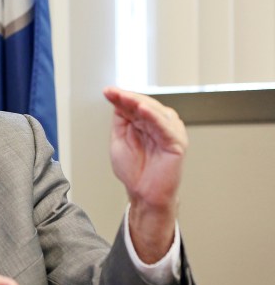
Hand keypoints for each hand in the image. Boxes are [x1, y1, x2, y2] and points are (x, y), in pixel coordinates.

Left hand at [103, 87, 187, 261]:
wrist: (143, 193)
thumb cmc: (133, 170)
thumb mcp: (119, 139)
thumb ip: (120, 120)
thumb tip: (117, 100)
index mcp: (145, 122)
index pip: (133, 105)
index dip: (120, 96)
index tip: (107, 91)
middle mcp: (158, 124)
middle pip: (143, 104)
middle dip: (127, 97)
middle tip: (113, 93)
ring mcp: (169, 132)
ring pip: (155, 112)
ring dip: (139, 103)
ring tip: (125, 97)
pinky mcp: (176, 142)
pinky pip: (165, 127)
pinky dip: (154, 117)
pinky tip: (143, 110)